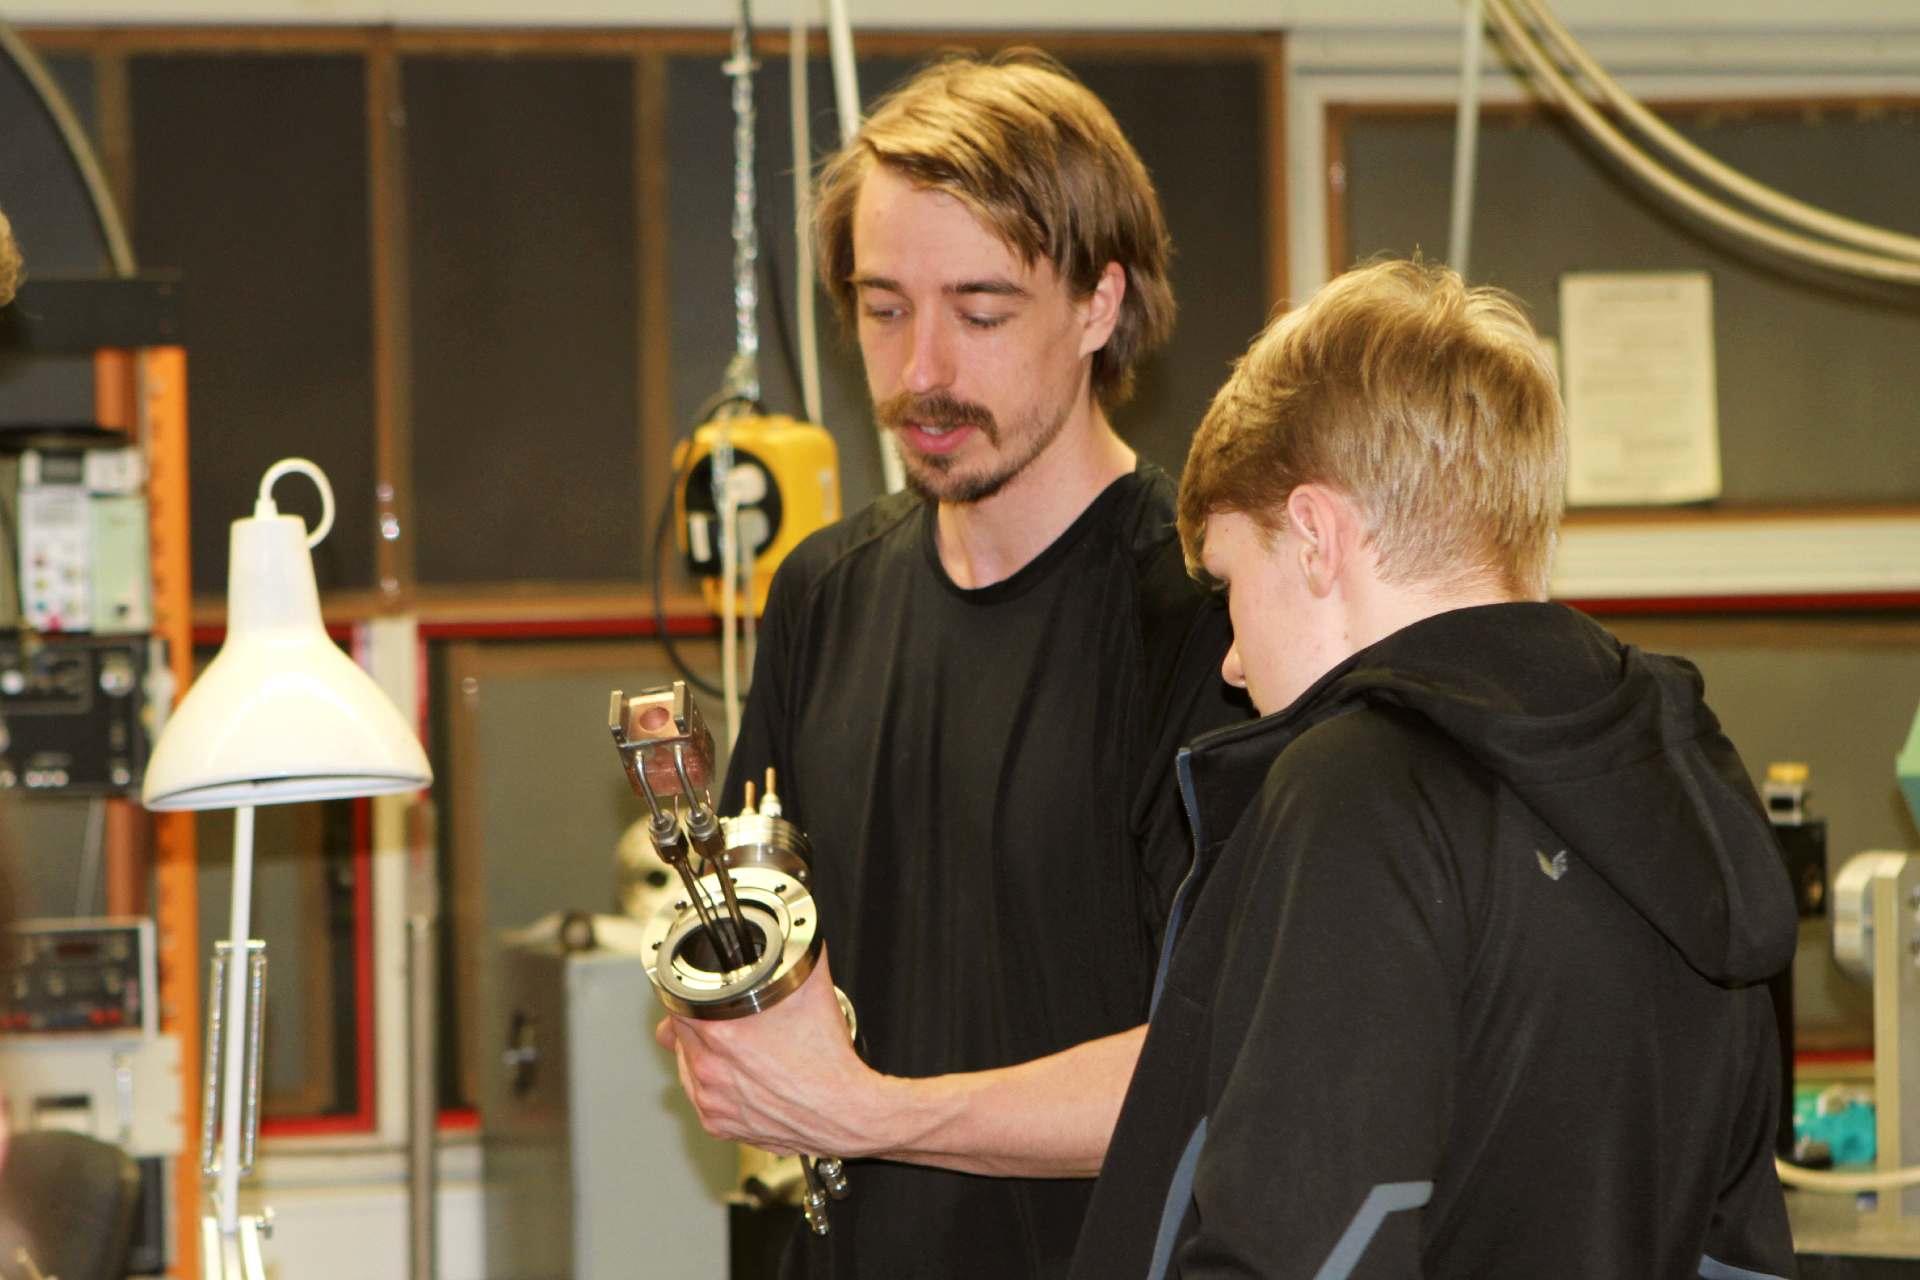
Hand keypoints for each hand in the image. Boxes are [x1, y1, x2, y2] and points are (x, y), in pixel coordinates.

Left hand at [655, 948, 893, 1158]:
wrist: (846, 1114)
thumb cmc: (829, 1061)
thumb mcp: (813, 990)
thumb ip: (797, 952)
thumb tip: (797, 930)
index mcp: (721, 1035)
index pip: (673, 1003)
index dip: (682, 993)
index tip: (691, 992)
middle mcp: (709, 1071)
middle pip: (676, 1034)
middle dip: (693, 1022)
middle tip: (718, 1016)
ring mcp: (712, 1102)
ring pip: (686, 1065)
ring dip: (700, 1052)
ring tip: (732, 1046)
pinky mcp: (719, 1126)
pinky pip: (700, 1096)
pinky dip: (713, 1084)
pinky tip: (737, 1074)